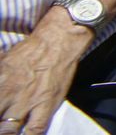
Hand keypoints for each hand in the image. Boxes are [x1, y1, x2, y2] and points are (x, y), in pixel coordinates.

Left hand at [0, 18, 88, 134]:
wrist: (58, 42)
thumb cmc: (30, 50)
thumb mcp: (3, 62)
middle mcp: (8, 94)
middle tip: (1, 124)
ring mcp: (27, 102)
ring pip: (8, 130)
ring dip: (7, 132)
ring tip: (9, 131)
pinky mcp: (46, 105)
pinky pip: (35, 129)